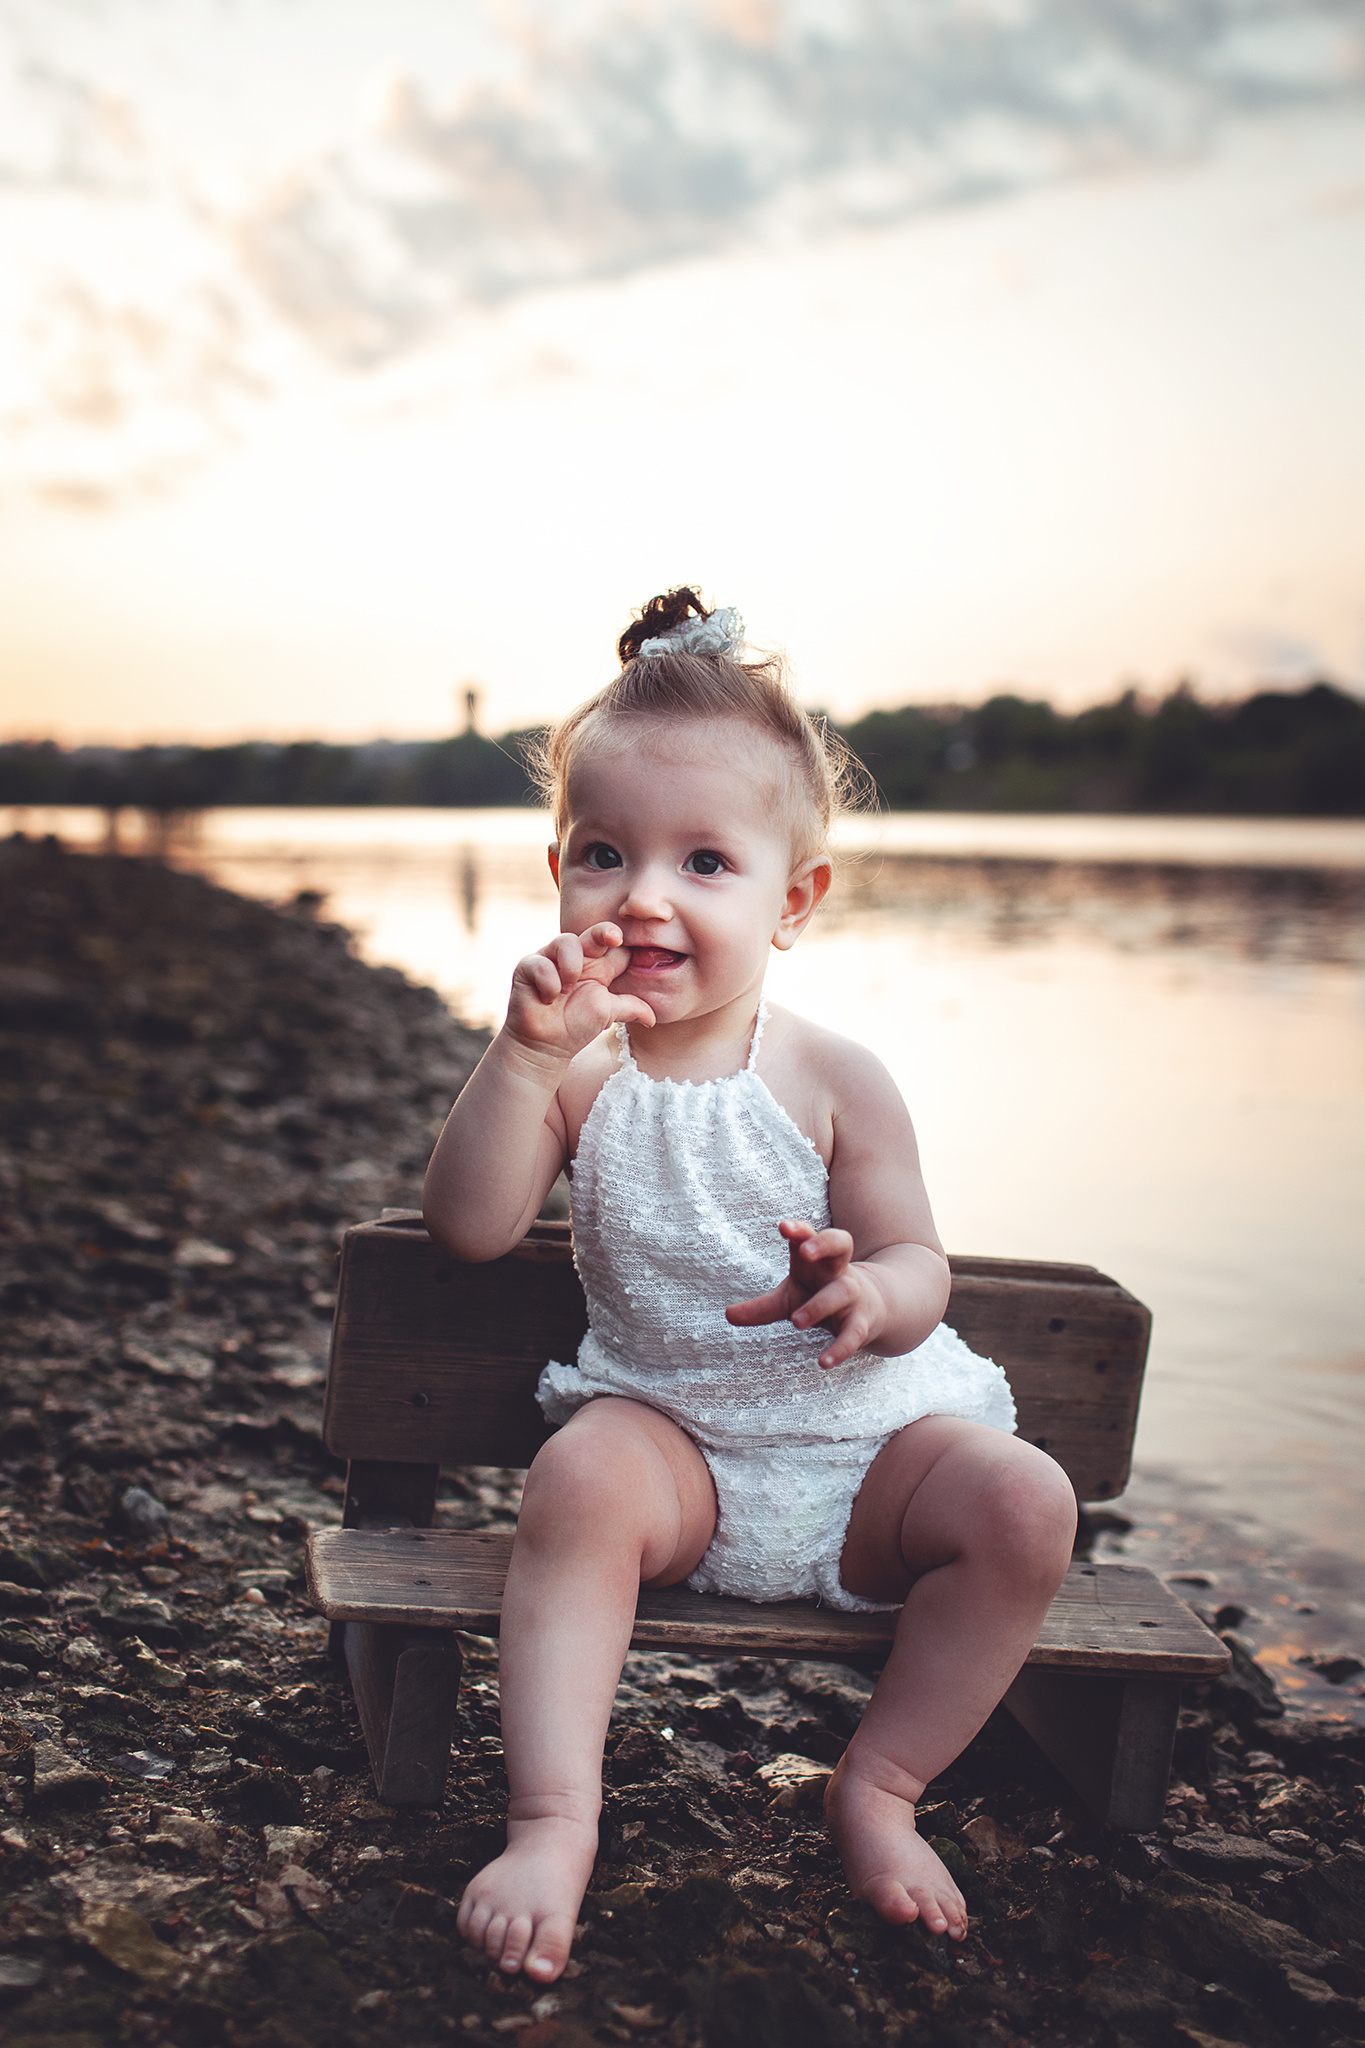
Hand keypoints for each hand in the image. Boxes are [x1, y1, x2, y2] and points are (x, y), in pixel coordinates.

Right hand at [505, 924, 655, 1063]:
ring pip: (565, 941)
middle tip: (613, 937)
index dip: (621, 941)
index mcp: (598, 965)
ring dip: (571, 964)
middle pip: (593, 933)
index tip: (626, 943)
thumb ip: (631, 1008)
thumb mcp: (608, 1013)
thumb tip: (653, 1019)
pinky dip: (548, 983)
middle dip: (604, 932)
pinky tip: (549, 999)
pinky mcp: (528, 967)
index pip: (612, 944)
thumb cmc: (576, 1026)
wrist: (545, 1046)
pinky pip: (540, 963)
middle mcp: (576, 957)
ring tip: (568, 988)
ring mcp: (551, 959)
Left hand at [726, 1218, 887, 1369]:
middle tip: (804, 1252)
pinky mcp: (862, 1321)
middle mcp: (838, 1270)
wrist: (873, 1310)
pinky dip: (840, 1348)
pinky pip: (854, 1333)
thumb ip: (761, 1307)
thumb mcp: (790, 1299)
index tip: (783, 1227)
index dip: (800, 1230)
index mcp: (818, 1259)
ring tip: (795, 1321)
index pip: (810, 1235)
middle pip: (841, 1243)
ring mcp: (853, 1294)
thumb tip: (727, 1314)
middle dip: (824, 1244)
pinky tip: (824, 1363)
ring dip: (820, 1304)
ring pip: (842, 1291)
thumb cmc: (821, 1296)